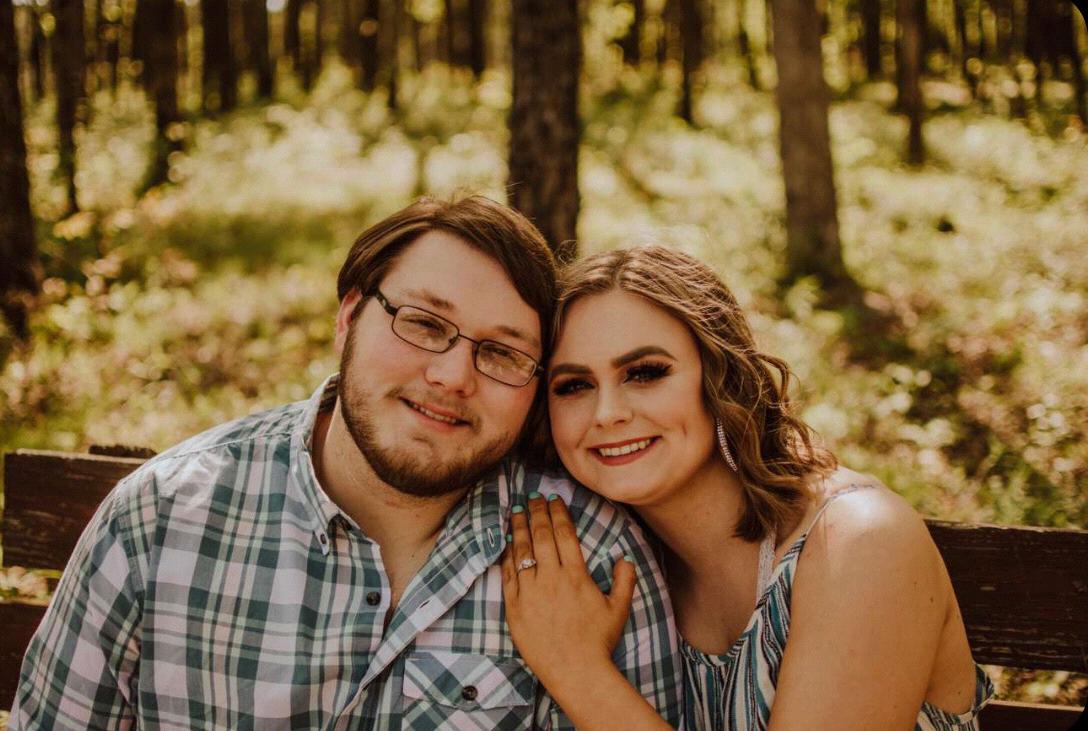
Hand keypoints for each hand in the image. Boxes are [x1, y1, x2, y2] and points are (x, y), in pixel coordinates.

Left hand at [500, 492, 636, 695]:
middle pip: (541, 535)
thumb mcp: (619, 609)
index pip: (564, 533)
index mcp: (576, 575)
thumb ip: (625, 580)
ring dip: (519, 528)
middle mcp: (552, 578)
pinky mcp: (515, 607)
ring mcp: (531, 592)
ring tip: (518, 512)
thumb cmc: (598, 641)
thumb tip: (626, 558)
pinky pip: (508, 575)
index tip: (553, 499)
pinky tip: (508, 544)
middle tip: (533, 498)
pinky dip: (507, 556)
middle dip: (537, 512)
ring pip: (522, 551)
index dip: (557, 512)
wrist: (576, 671)